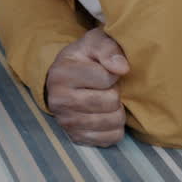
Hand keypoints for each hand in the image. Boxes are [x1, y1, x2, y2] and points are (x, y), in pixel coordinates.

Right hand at [45, 27, 129, 146]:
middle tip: (105, 87)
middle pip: (111, 101)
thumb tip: (123, 68)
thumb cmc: (83, 58)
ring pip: (113, 122)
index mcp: (61, 74)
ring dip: (117, 110)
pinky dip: (115, 127)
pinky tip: (105, 114)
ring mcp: (66, 122)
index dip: (112, 73)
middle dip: (115, 92)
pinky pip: (111, 138)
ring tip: (105, 99)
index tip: (104, 70)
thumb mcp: (94, 43)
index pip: (107, 78)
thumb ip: (108, 48)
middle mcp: (58, 101)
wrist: (64, 79)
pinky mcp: (76, 138)